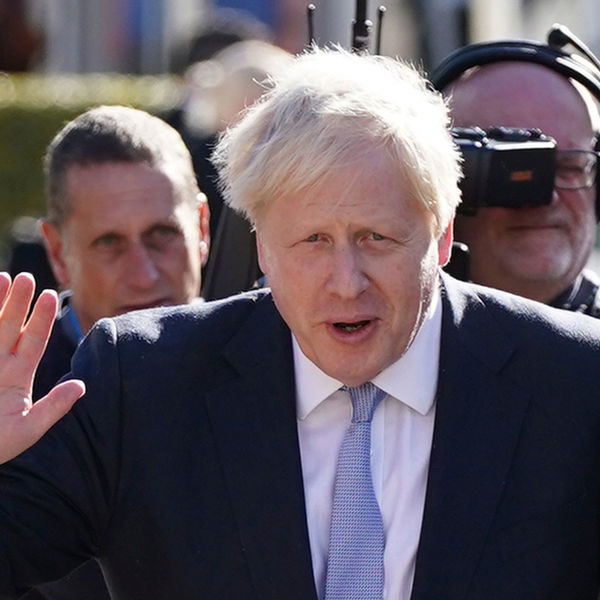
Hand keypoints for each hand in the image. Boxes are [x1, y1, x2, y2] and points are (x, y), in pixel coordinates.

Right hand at [0, 272, 84, 463]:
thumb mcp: (27, 430)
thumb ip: (53, 408)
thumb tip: (81, 386)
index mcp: (18, 377)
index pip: (34, 342)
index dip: (42, 319)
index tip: (51, 295)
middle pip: (10, 327)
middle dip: (17, 302)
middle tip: (26, 277)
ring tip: (2, 278)